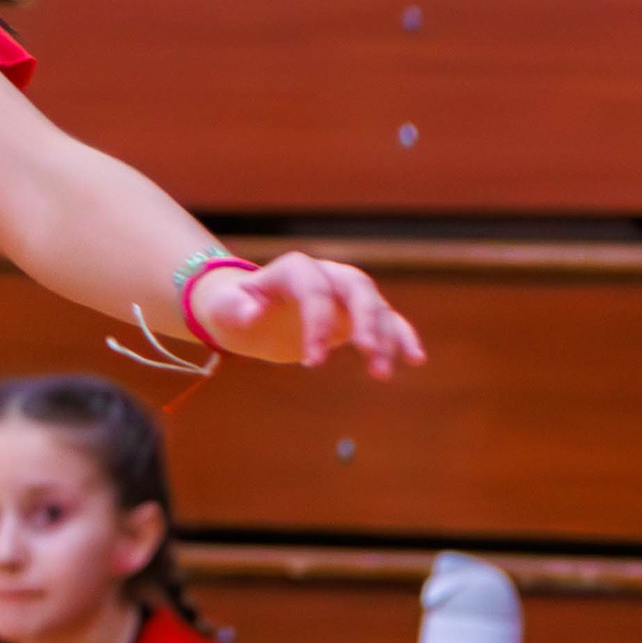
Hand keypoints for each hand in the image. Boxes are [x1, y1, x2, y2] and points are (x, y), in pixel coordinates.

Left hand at [193, 252, 422, 377]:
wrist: (249, 311)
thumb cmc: (234, 308)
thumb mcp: (225, 309)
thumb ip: (236, 309)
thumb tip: (253, 315)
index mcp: (296, 269)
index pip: (314, 290)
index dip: (318, 322)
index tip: (313, 362)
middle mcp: (329, 275)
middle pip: (357, 290)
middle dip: (365, 320)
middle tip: (367, 354)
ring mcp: (347, 294)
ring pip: (376, 308)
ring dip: (384, 338)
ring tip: (381, 374)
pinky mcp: (358, 314)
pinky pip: (387, 321)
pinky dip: (402, 337)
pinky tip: (415, 359)